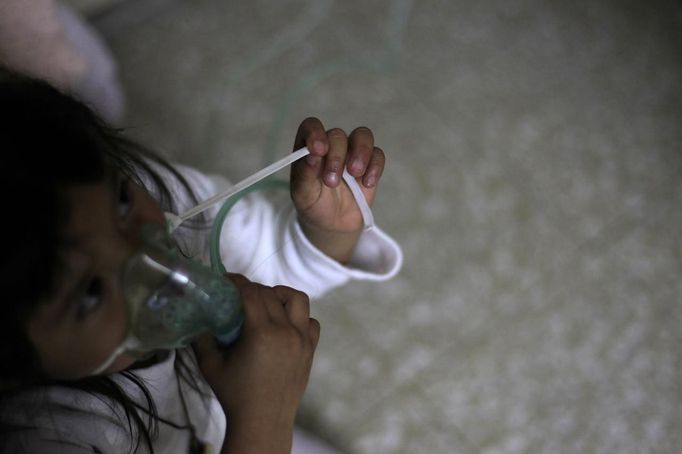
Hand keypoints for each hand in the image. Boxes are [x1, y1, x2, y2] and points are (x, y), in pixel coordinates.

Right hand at [192, 274, 319, 453]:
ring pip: (298, 300)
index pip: (251, 293)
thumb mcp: (211, 366)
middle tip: (238, 295)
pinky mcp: (310, 350)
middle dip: (253, 289)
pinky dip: (299, 317)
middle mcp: (286, 331)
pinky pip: (311, 322)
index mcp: (262, 333)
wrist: (263, 422)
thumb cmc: (235, 395)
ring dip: (281, 295)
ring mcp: (302, 340)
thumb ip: (202, 339)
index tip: (226, 279)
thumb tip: (196, 318)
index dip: (237, 281)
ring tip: (266, 303)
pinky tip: (284, 325)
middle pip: (271, 293)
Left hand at [290, 117, 385, 261]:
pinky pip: (378, 155)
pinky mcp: (369, 164)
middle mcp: (330, 146)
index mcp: (309, 148)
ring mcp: (352, 153)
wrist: (332, 224)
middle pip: (337, 135)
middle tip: (332, 181)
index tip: (319, 150)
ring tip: (355, 173)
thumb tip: (312, 154)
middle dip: (337, 156)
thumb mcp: (303, 194)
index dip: (315, 133)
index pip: (311, 126)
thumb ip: (305, 173)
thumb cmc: (313, 204)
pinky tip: (367, 183)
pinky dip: (375, 166)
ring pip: (362, 136)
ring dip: (361, 152)